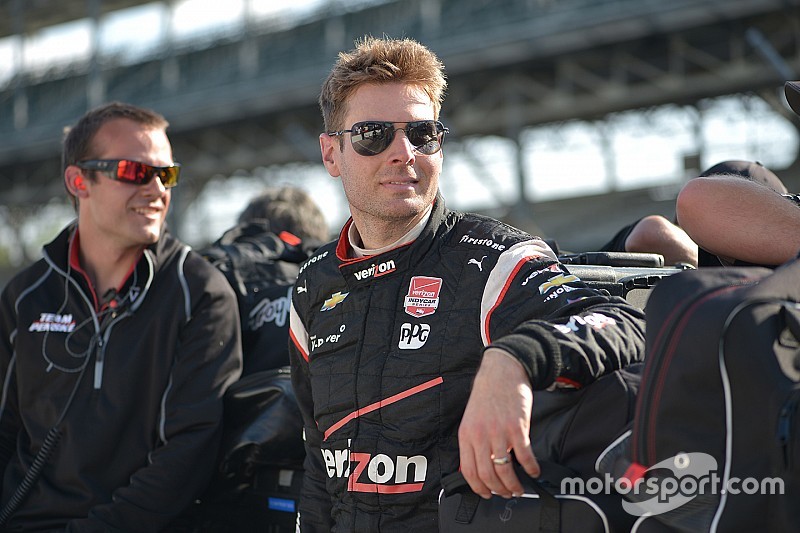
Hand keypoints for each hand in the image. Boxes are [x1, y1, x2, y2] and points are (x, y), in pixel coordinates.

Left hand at [458, 348, 539, 498]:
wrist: (502, 371)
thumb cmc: (487, 394)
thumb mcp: (471, 419)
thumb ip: (473, 441)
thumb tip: (477, 466)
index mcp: (466, 435)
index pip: (468, 470)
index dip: (478, 487)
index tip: (486, 494)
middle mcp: (481, 436)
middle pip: (487, 474)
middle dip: (498, 490)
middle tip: (506, 493)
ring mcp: (499, 432)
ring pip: (505, 470)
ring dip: (513, 485)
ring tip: (519, 488)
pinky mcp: (517, 427)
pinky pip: (525, 455)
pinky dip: (531, 468)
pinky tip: (534, 471)